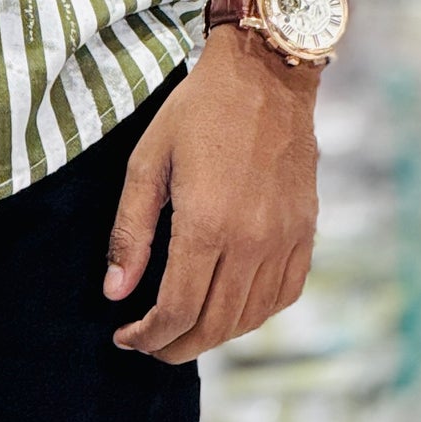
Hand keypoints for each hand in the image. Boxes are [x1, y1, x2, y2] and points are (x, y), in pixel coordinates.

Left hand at [101, 13, 319, 362]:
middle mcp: (251, 241)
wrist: (266, 75)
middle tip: (148, 343)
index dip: (148, 336)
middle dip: (174, 346)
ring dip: (212, 336)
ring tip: (182, 328)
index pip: (177, 310)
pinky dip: (255, 316)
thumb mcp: (148, 160)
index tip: (125, 337)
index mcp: (207, 223)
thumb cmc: (198, 110)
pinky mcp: (305, 233)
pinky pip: (284, 297)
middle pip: (214, 326)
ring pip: (249, 319)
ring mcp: (284, 240)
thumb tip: (115, 293)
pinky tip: (231, 309)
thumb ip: (130, 231)